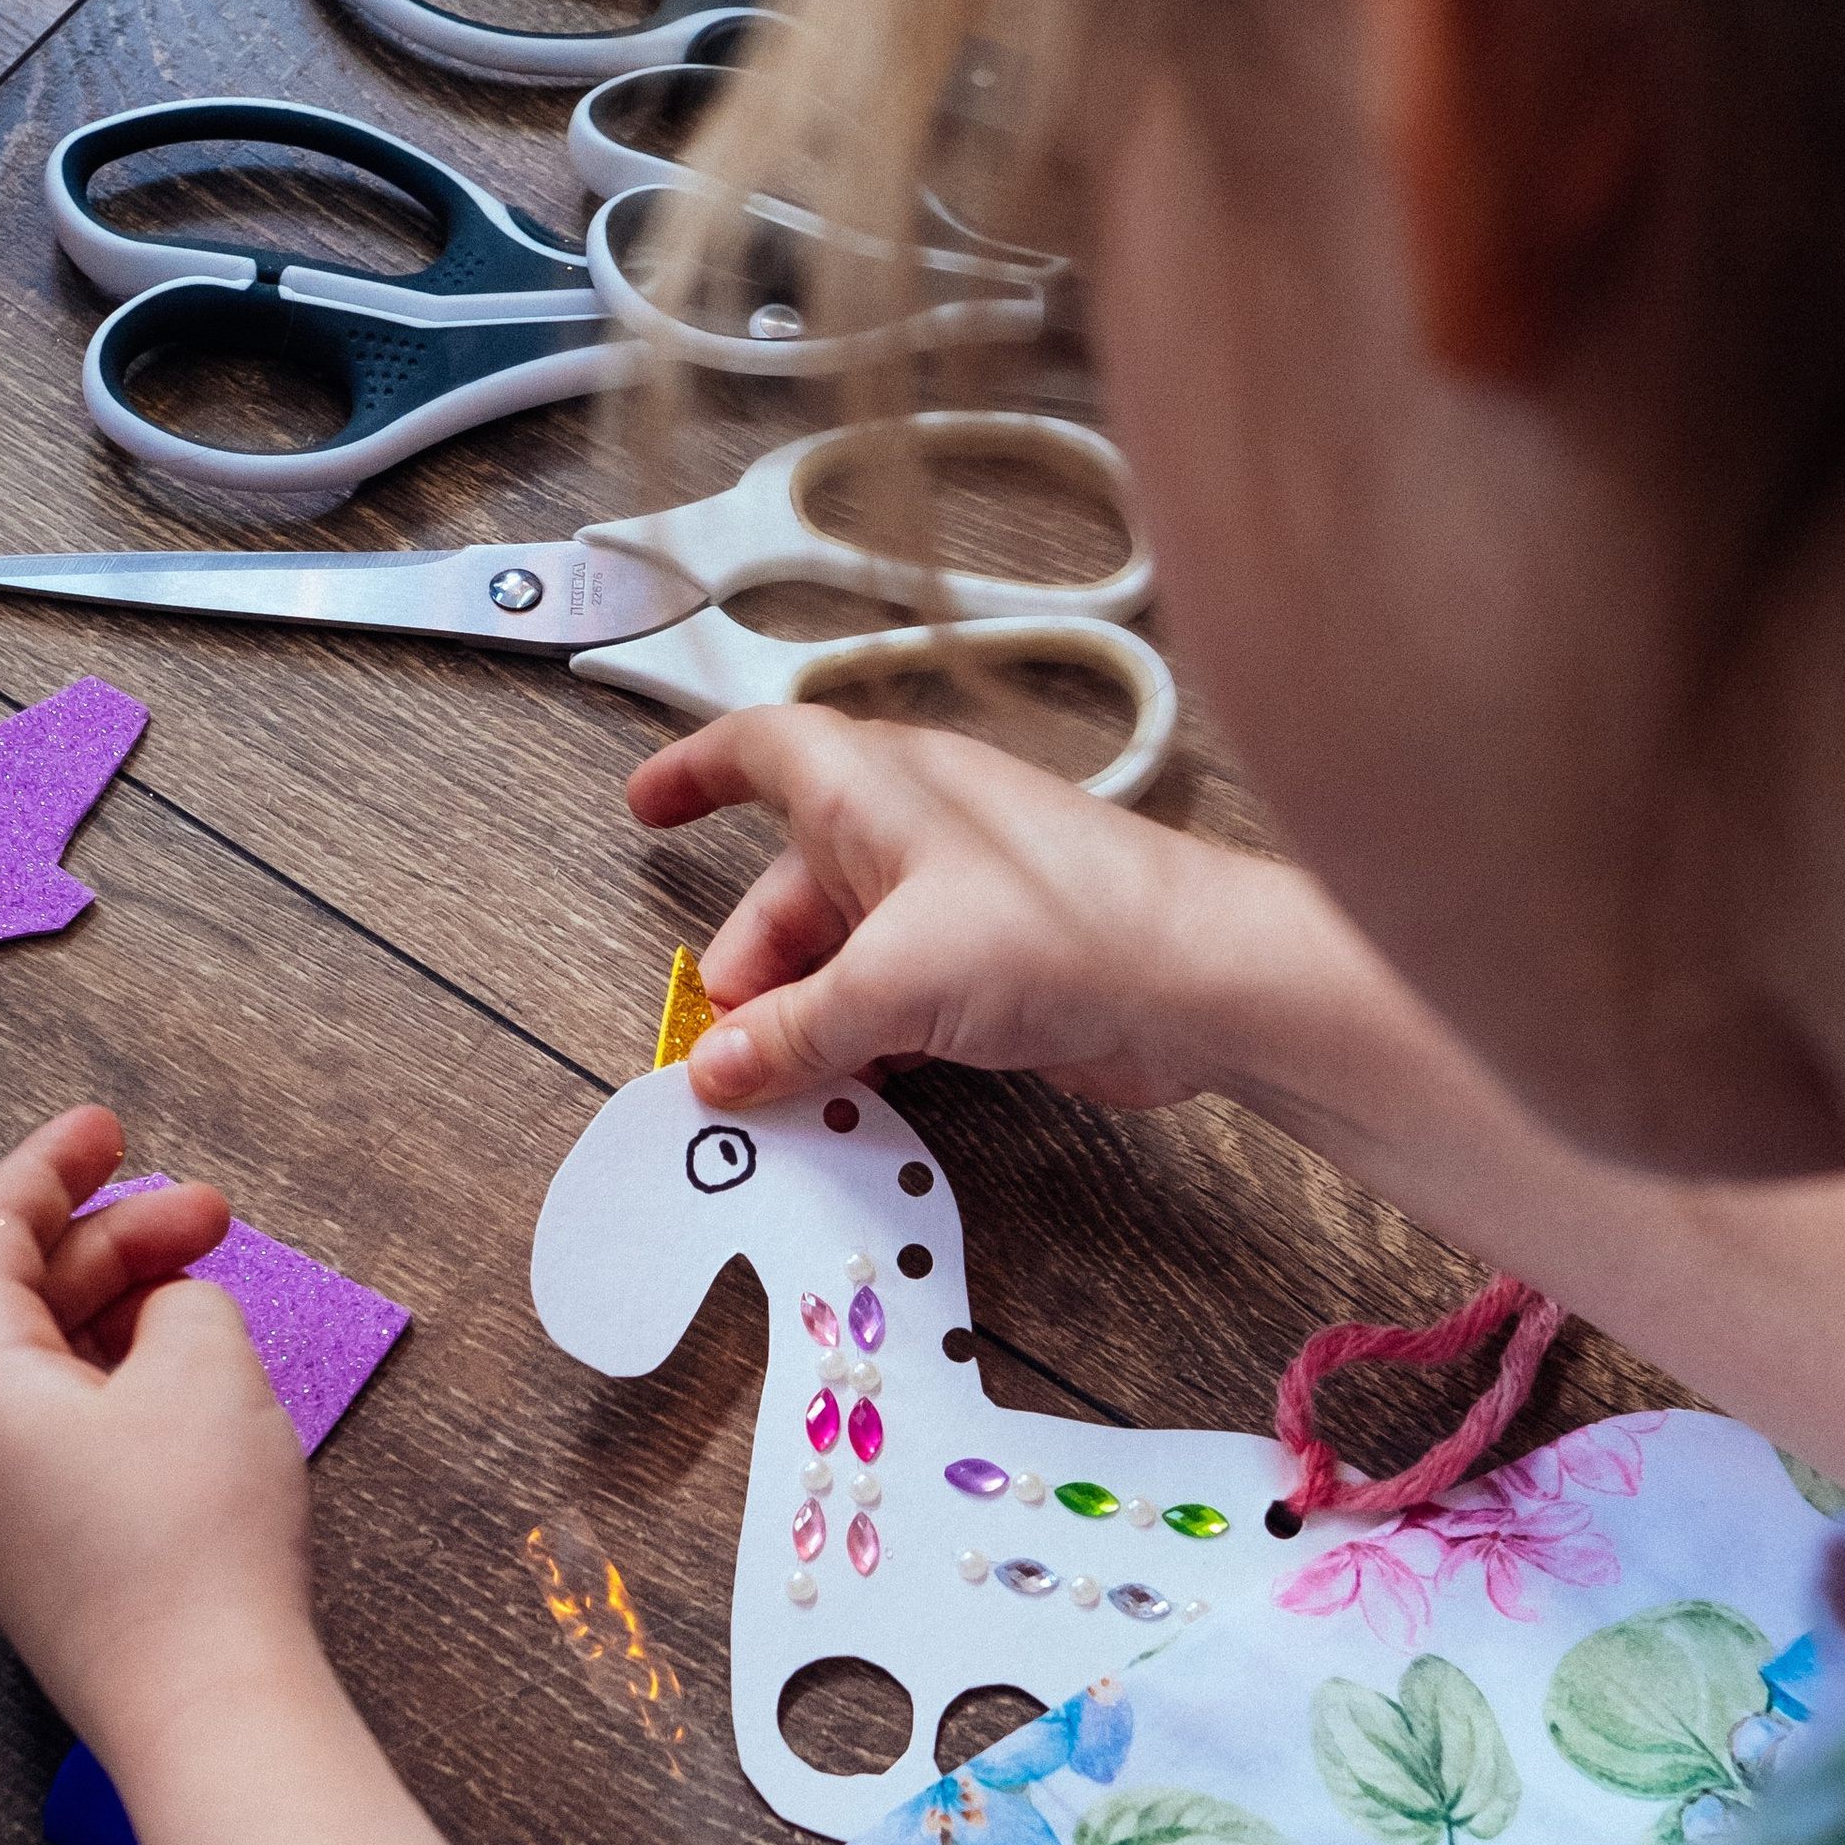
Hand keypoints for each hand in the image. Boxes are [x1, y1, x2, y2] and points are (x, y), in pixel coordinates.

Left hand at [0, 1105, 318, 1766]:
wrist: (207, 1706)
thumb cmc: (195, 1545)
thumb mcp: (206, 1370)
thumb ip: (180, 1301)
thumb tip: (168, 1313)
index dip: (52, 1167)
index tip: (109, 1126)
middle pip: (18, 1302)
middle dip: (115, 1243)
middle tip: (211, 1214)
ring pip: (45, 1368)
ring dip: (123, 1312)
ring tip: (213, 1290)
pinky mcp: (36, 1555)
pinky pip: (64, 1433)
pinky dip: (121, 1382)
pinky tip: (192, 1377)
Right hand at [628, 708, 1273, 1110]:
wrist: (1201, 984)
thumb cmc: (1064, 928)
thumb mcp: (893, 982)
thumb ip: (795, 1031)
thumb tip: (718, 1069)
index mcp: (878, 786)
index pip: (762, 751)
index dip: (696, 772)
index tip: (643, 807)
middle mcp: (912, 830)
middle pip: (790, 887)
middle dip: (751, 968)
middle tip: (726, 1049)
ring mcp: (955, 898)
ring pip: (843, 953)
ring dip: (807, 1017)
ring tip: (780, 1087)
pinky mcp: (993, 965)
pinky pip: (896, 997)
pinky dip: (864, 1040)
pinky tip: (852, 1093)